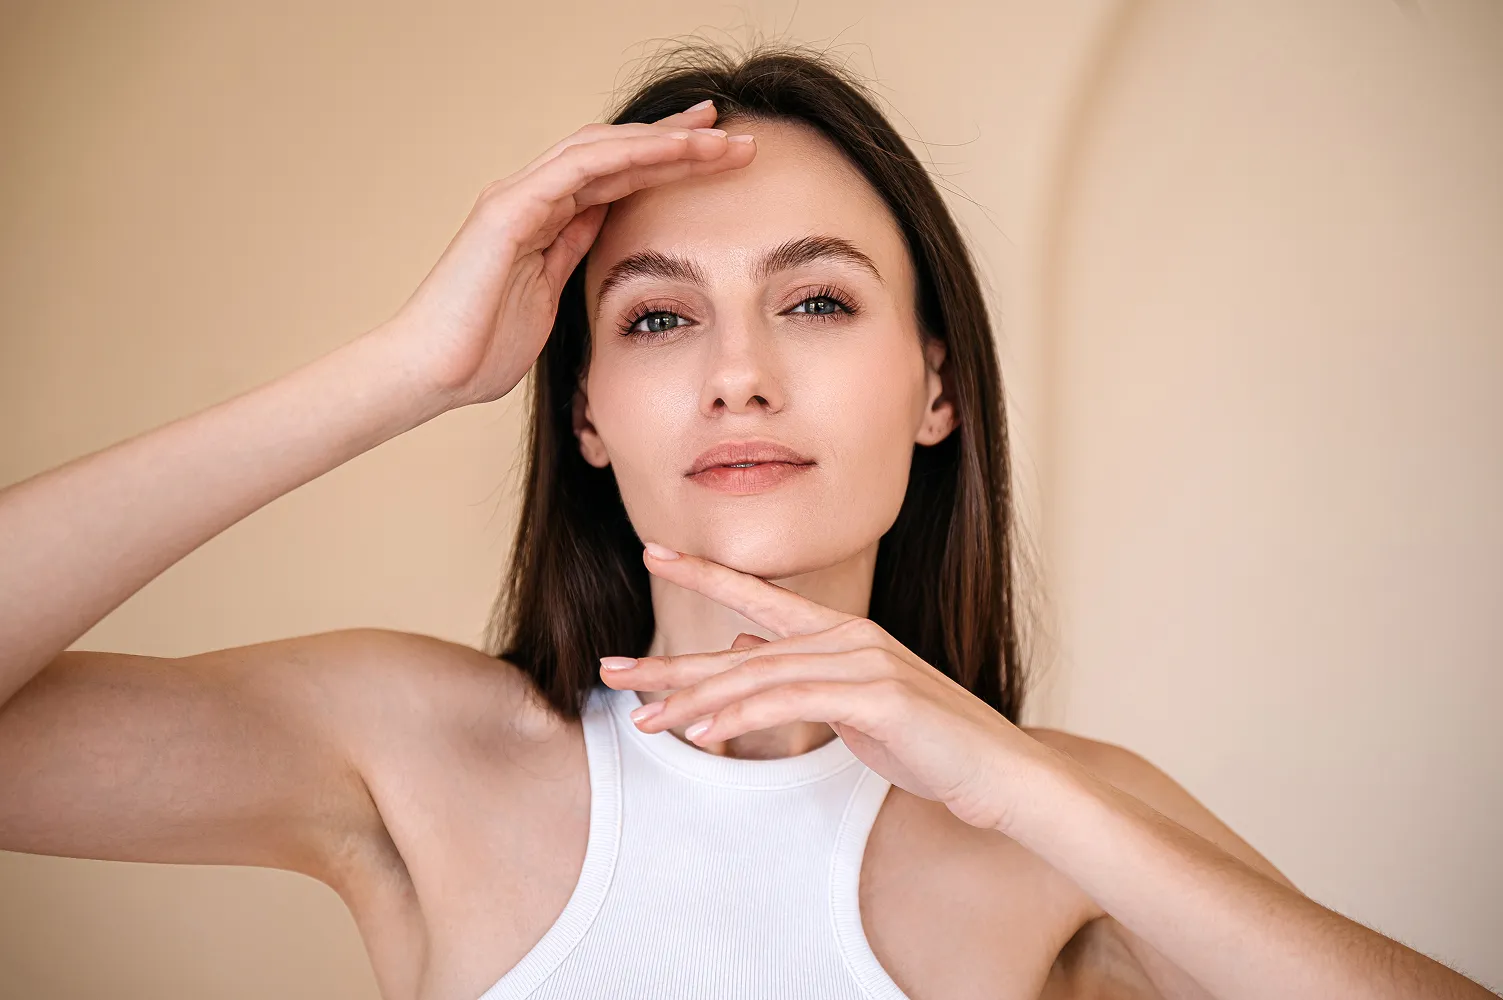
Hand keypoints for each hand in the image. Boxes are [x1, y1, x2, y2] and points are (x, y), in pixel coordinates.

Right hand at [375, 102, 755, 409]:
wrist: (428, 375)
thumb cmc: (479, 352)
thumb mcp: (547, 301)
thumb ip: (570, 257)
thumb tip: (602, 227)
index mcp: (543, 221)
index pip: (615, 177)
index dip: (666, 161)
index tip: (716, 155)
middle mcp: (530, 198)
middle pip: (615, 152)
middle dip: (676, 139)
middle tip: (734, 131)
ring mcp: (516, 198)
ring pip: (603, 150)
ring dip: (664, 141)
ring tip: (718, 137)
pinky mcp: (507, 211)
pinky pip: (576, 169)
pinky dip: (627, 155)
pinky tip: (671, 150)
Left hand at [598, 544, 1060, 833]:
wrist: (1000, 772)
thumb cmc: (931, 742)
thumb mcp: (855, 702)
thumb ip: (800, 673)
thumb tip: (744, 648)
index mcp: (841, 634)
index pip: (759, 597)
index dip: (705, 573)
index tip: (654, 551)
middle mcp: (848, 638)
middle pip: (741, 646)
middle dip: (673, 661)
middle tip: (613, 669)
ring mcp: (865, 663)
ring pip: (759, 676)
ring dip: (696, 701)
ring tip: (646, 721)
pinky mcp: (877, 697)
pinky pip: (793, 704)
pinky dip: (743, 716)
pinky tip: (705, 732)